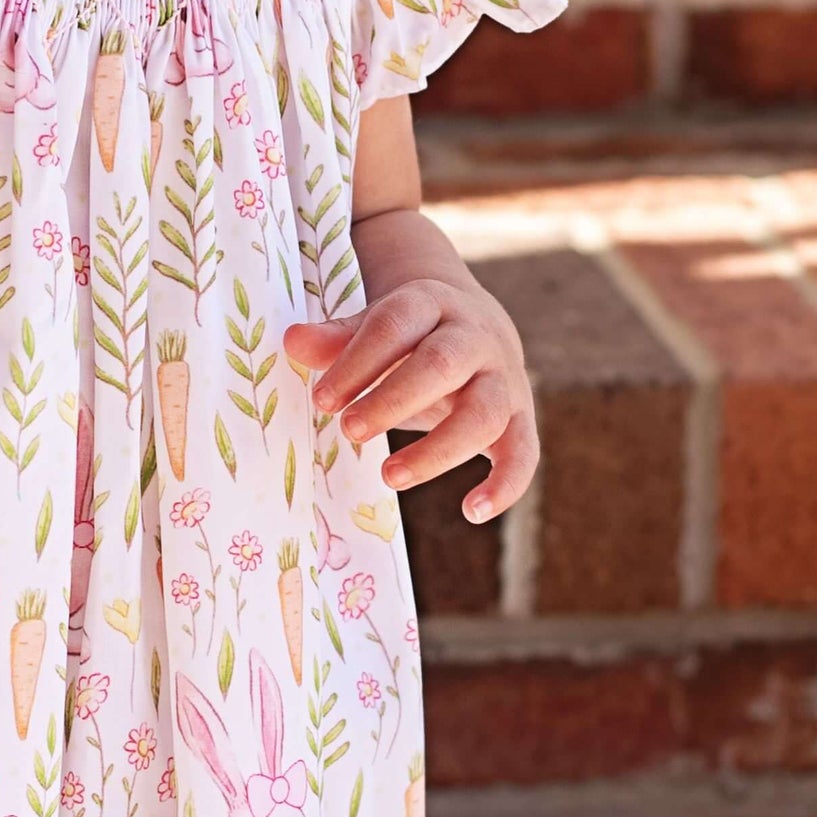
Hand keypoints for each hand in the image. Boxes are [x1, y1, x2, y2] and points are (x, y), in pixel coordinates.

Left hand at [284, 279, 538, 521]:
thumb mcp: (374, 327)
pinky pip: (524, 453)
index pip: (395, 325)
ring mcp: (504, 379)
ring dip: (437, 449)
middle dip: (393, 399)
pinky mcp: (521, 418)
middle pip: (442, 364)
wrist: (476, 325)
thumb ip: (336, 339)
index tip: (322, 398)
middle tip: (349, 430)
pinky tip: (472, 512)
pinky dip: (505, 485)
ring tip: (388, 476)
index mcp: (431, 304)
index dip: (358, 361)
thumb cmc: (409, 336)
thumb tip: (292, 342)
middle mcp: (475, 337)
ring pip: (483, 413)